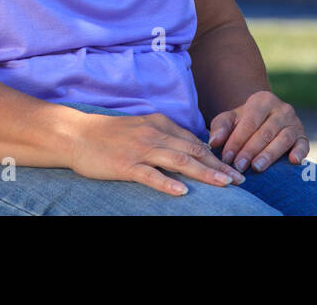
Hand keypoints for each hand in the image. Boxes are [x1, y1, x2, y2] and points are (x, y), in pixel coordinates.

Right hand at [67, 111, 246, 196]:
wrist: (76, 134)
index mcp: (160, 125)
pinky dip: (167, 182)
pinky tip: (182, 191)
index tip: (234, 169)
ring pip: (178, 161)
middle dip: (219, 167)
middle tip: (239, 180)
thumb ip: (164, 137)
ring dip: (204, 173)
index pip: (195, 142)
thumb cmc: (109, 135)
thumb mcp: (141, 128)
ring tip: (223, 184)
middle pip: (193, 151)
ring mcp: (140, 150)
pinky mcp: (125, 165)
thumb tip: (189, 150)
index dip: (217, 157)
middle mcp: (154, 134)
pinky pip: (150, 174)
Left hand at [208, 90, 308, 173]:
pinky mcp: (303, 136)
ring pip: (283, 138)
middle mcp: (282, 108)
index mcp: (262, 100)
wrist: (265, 120)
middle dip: (251, 150)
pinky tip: (293, 161)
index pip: (249, 122)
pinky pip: (304, 144)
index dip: (237, 140)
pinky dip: (300, 152)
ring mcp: (295, 122)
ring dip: (270, 154)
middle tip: (239, 166)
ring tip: (257, 168)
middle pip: (266, 131)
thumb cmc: (244, 122)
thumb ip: (220, 127)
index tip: (227, 158)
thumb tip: (214, 142)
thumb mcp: (230, 119)